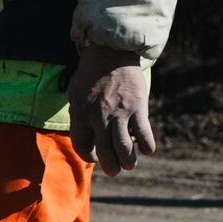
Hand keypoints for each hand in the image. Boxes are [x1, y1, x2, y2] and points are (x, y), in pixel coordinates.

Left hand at [67, 46, 158, 174]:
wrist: (112, 51)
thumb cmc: (92, 75)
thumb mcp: (76, 94)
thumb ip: (79, 117)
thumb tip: (88, 142)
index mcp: (81, 113)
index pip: (82, 147)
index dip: (90, 157)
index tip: (96, 157)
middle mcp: (99, 116)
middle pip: (104, 153)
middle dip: (111, 167)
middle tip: (116, 170)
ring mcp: (119, 112)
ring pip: (124, 149)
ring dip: (128, 162)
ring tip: (130, 164)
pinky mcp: (138, 107)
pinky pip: (143, 135)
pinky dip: (146, 146)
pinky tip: (146, 148)